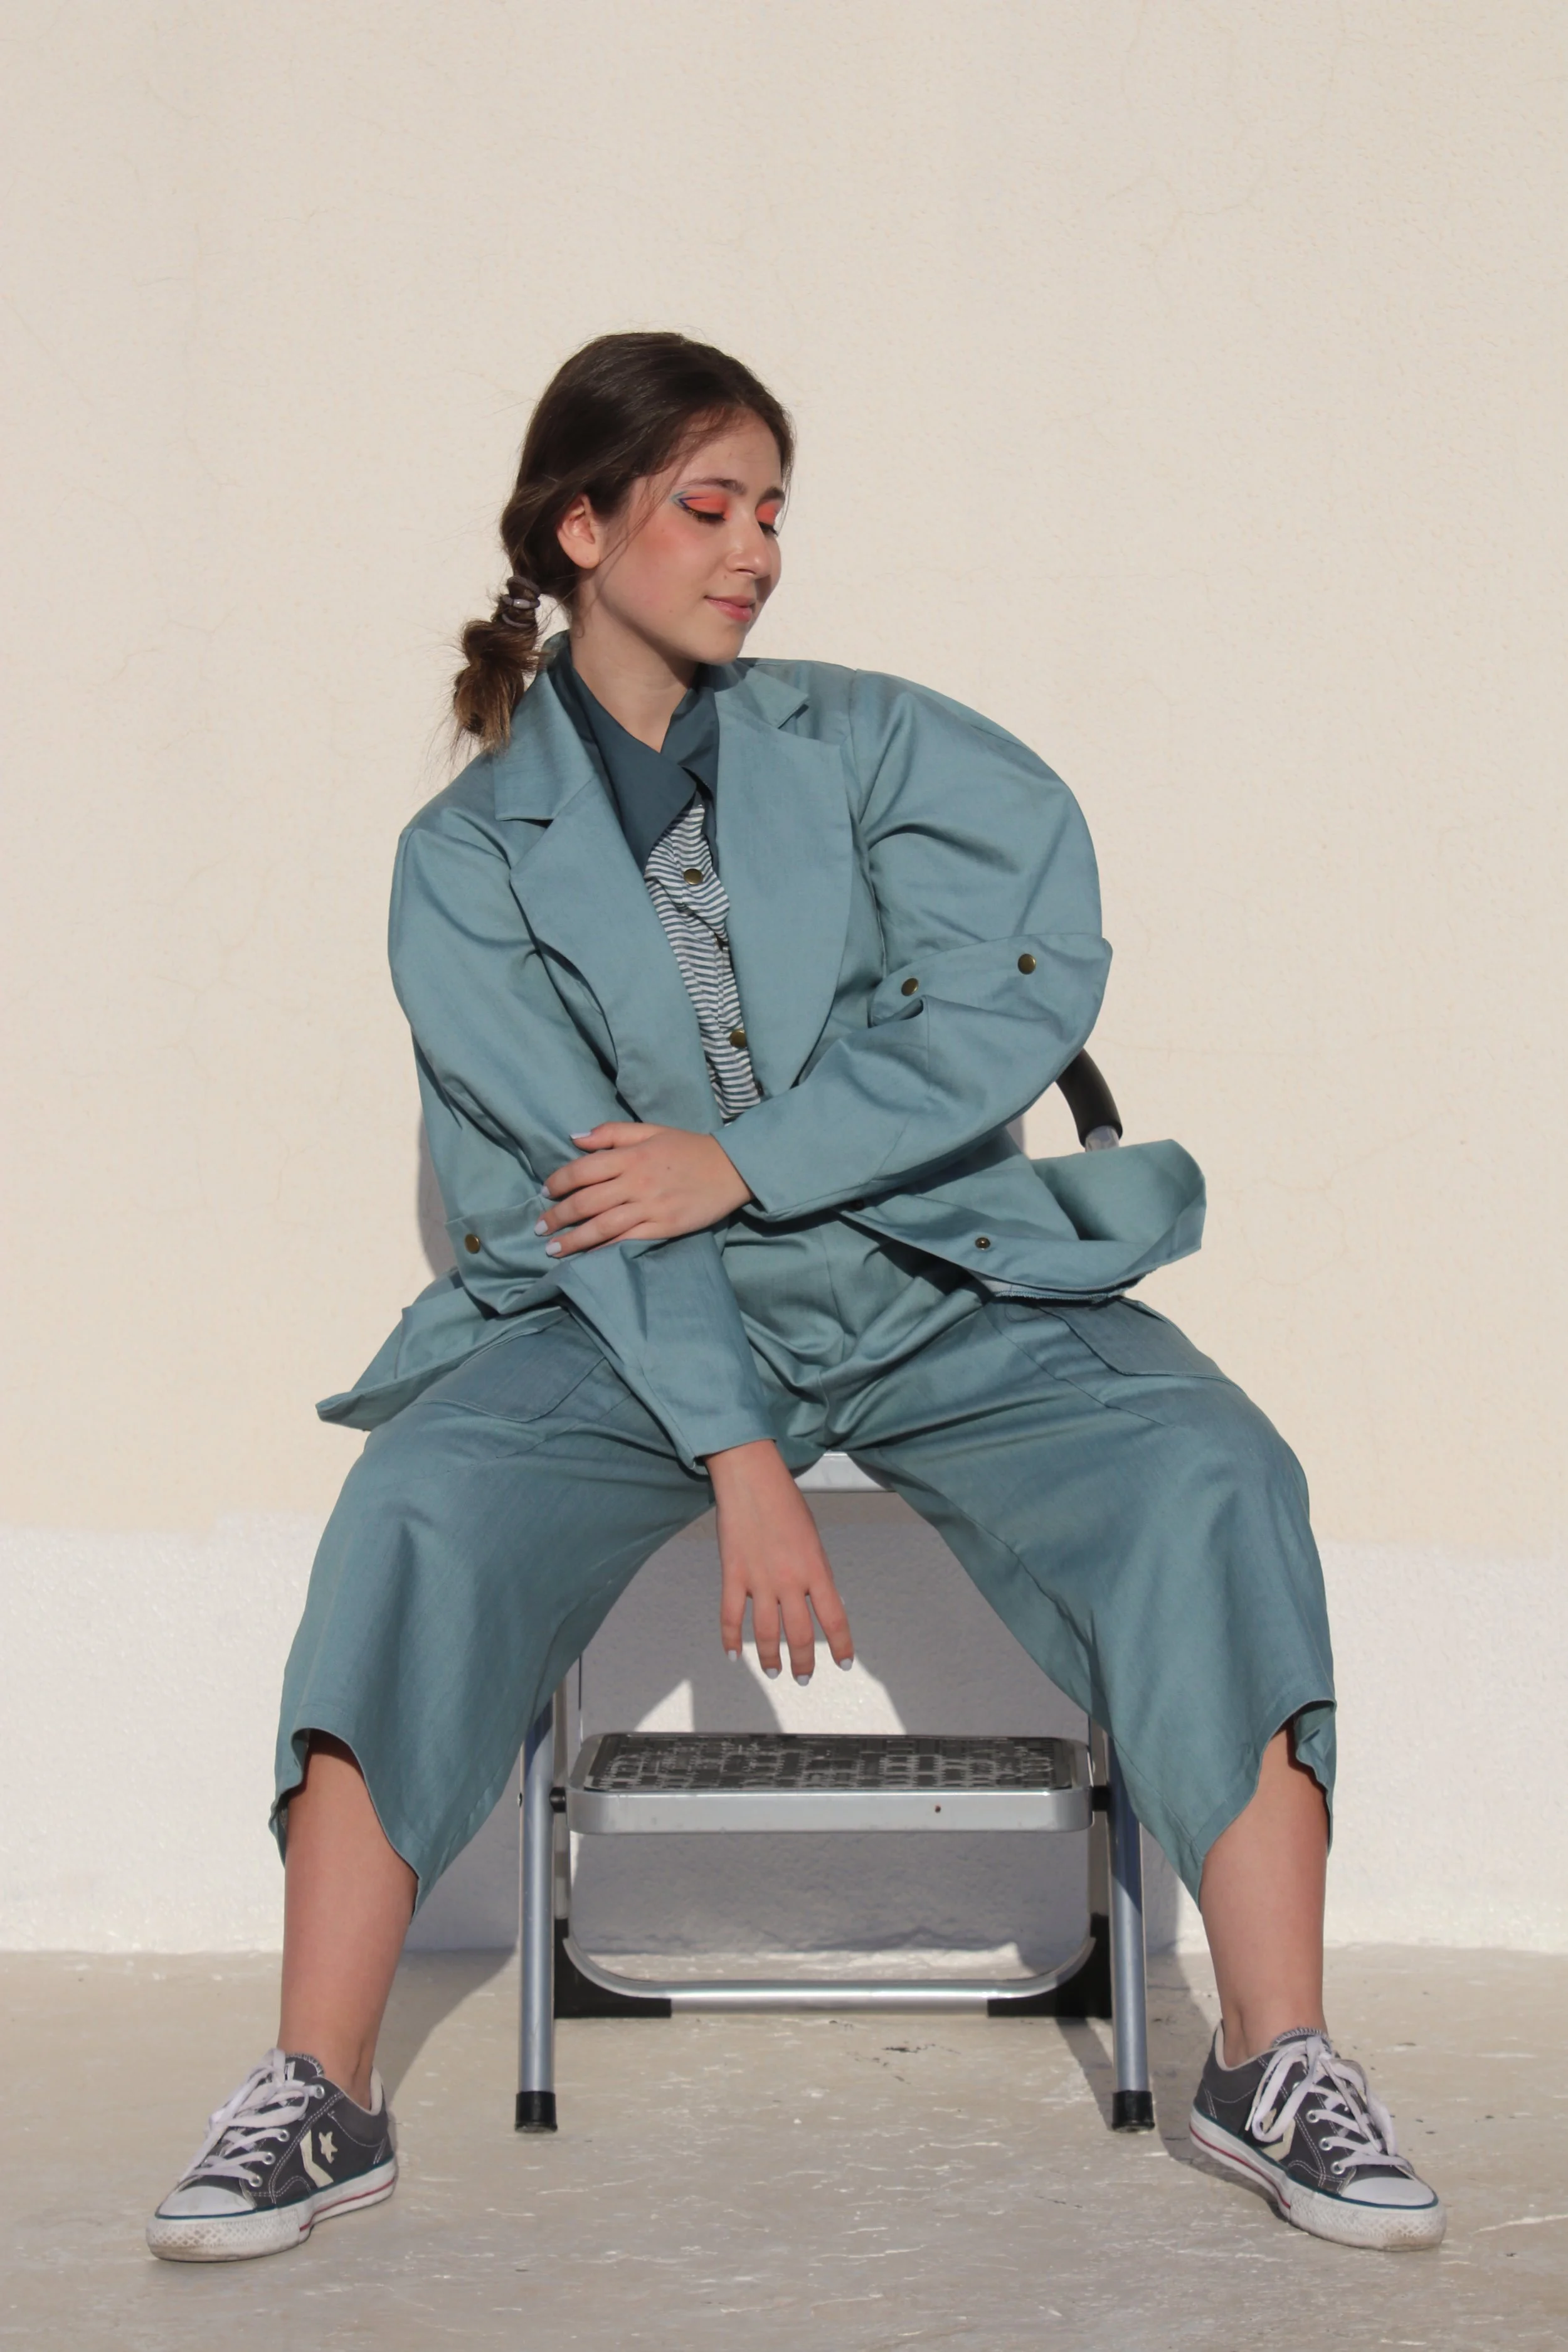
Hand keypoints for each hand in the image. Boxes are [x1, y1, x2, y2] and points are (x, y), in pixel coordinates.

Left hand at [537, 1123, 751, 1254]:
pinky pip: (627, 1240)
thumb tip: (575, 1138)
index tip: (545, 1192)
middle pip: (587, 1201)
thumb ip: (612, 1133)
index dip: (559, 1182)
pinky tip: (588, 1257)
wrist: (731, 1168)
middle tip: (540, 1228)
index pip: (583, 1169)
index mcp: (631, 1156)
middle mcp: (636, 1182)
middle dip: (558, 1216)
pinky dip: (605, 1249)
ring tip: (552, 1249)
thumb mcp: (650, 1130)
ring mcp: (650, 1207)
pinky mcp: (664, 1227)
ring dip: (573, 1239)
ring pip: (602, 1226)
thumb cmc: (688, 1147)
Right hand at [708, 1440, 854, 1681]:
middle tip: (804, 1677)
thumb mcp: (812, 1538)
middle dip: (803, 1662)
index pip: (834, 1618)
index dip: (840, 1645)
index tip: (843, 1663)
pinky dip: (731, 1639)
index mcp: (816, 1569)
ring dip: (771, 1658)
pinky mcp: (732, 1574)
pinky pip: (731, 1616)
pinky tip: (734, 1655)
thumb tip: (815, 1599)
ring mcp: (759, 1580)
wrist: (752, 1479)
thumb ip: (814, 1571)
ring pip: (765, 1633)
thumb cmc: (786, 1502)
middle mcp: (790, 1580)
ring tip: (774, 1672)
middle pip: (799, 1635)